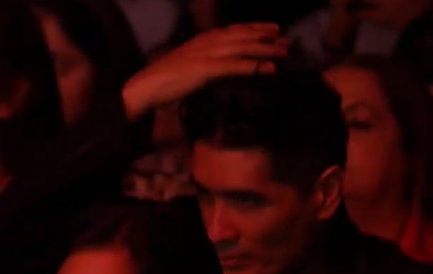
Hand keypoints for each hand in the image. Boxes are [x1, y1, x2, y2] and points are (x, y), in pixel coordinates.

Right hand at [122, 23, 288, 120]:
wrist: (146, 87)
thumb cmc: (167, 81)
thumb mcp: (194, 69)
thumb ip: (212, 68)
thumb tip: (230, 73)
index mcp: (203, 40)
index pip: (233, 30)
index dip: (254, 28)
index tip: (272, 30)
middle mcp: (206, 42)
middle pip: (241, 35)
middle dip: (264, 36)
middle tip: (286, 38)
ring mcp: (206, 54)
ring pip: (242, 48)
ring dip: (265, 49)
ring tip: (284, 51)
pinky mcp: (205, 69)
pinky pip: (234, 66)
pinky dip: (253, 66)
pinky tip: (269, 69)